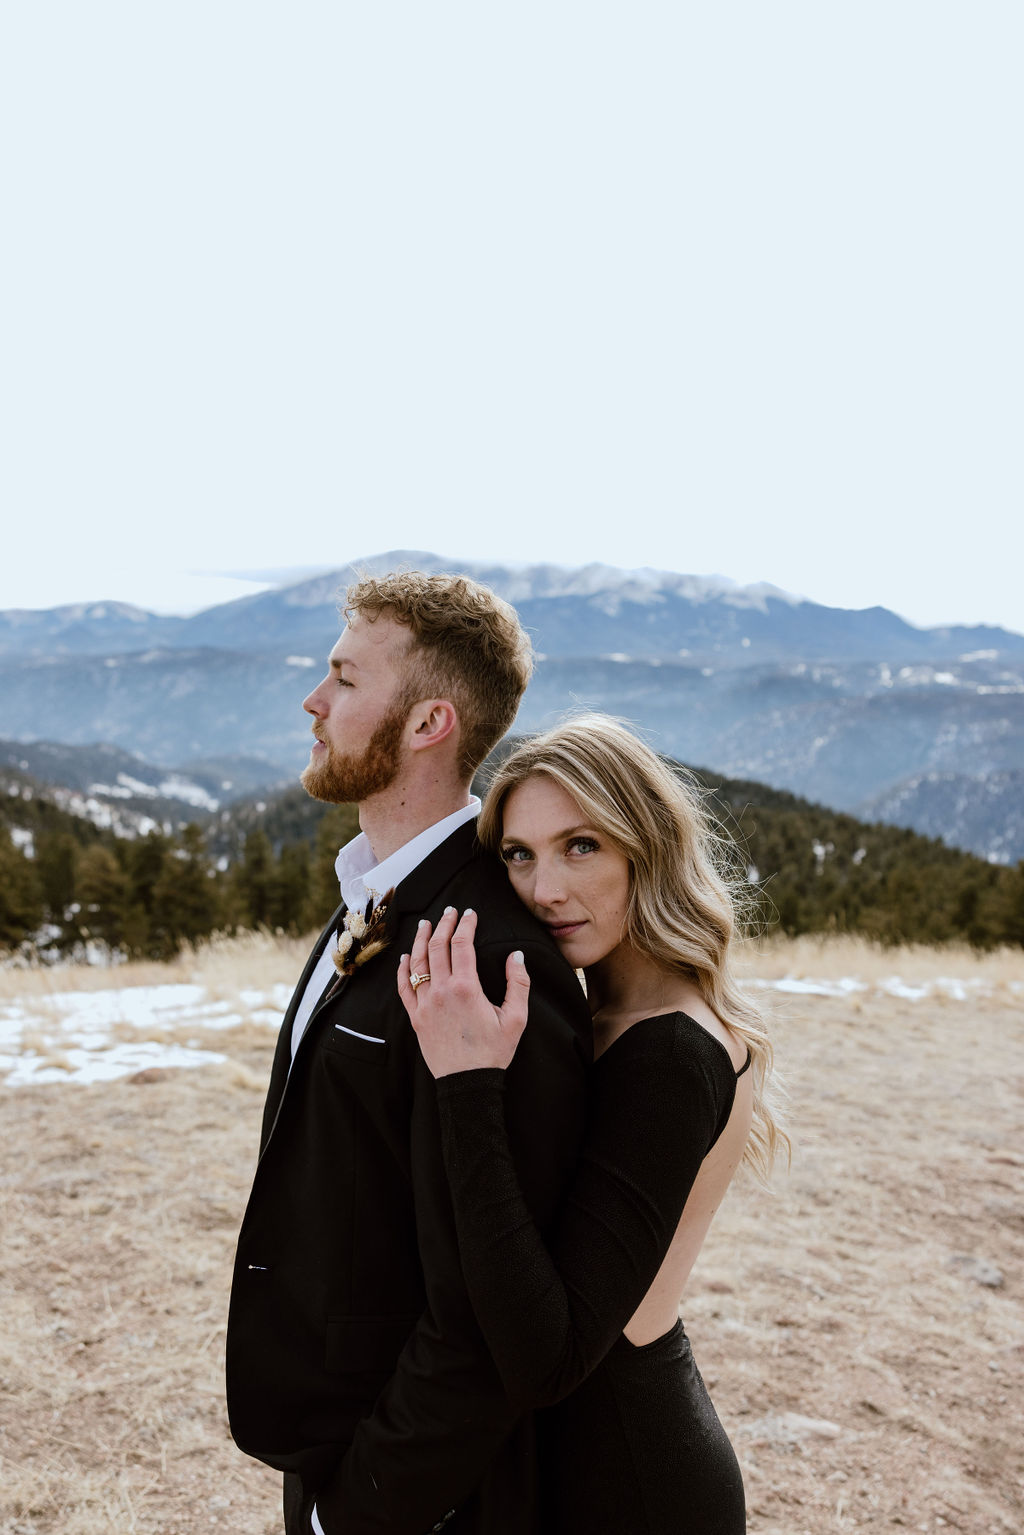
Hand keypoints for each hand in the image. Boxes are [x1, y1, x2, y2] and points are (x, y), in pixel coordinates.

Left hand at [397, 907, 530, 1077]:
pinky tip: (405, 957)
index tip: (470, 913)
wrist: (468, 1084)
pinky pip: (404, 988)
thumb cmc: (493, 1053)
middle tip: (449, 911)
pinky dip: (402, 969)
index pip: (462, 943)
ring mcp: (425, 1004)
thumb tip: (516, 955)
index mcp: (466, 988)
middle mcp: (442, 991)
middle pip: (437, 946)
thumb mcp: (516, 1019)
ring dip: (420, 940)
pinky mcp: (416, 1018)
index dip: (466, 924)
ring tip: (425, 924)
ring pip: (417, 963)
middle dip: (443, 924)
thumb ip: (518, 983)